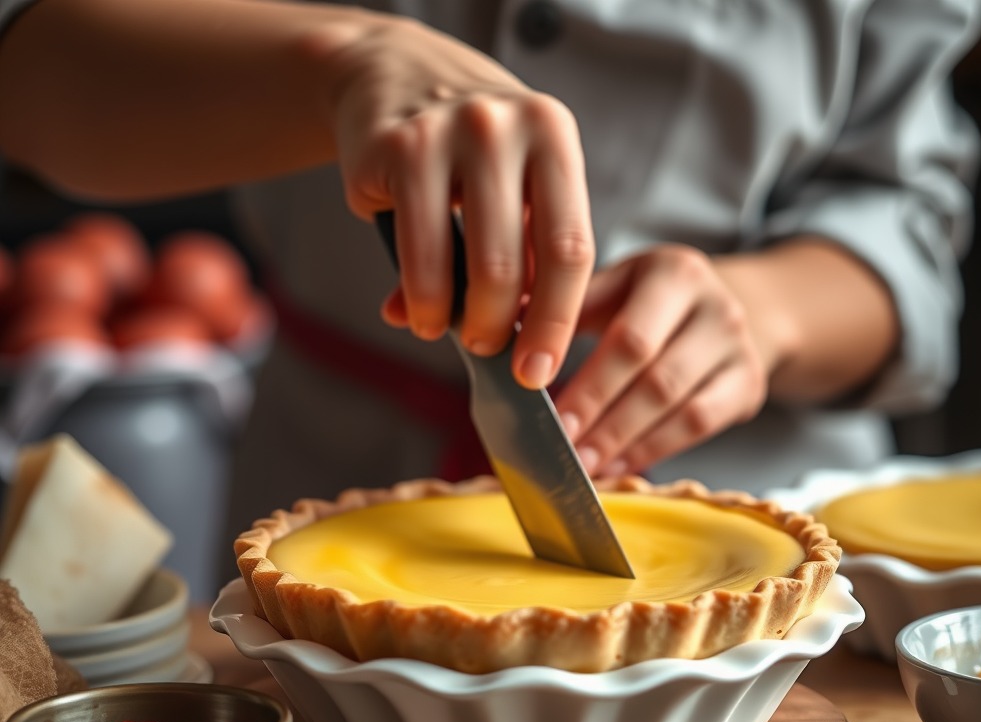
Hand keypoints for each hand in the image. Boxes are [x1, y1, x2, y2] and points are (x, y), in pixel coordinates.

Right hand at [327, 17, 593, 388]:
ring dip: (454, 321)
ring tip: (445, 331)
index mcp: (553, 137)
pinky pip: (413, 253)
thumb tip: (516, 343)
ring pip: (463, 266)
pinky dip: (417, 300)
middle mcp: (507, 127)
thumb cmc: (468, 150)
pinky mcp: (396, 149)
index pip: (571, 248)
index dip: (557, 321)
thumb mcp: (515, 182)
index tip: (539, 371)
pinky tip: (416, 311)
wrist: (393, 75)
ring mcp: (449, 134)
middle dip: (500, 329)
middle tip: (489, 350)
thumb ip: (524, 252)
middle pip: (515, 266)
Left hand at [555, 246, 771, 476]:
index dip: (589, 384)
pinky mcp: (749, 385)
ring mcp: (738, 349)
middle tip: (564, 450)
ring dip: (626, 444)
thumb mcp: (616, 284)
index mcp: (673, 272)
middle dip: (604, 420)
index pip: (629, 337)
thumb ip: (569, 307)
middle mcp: (715, 306)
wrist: (729, 306)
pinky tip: (617, 465)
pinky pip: (700, 428)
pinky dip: (653, 451)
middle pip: (655, 378)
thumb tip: (505, 329)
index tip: (550, 416)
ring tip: (585, 466)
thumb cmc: (653, 300)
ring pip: (680, 409)